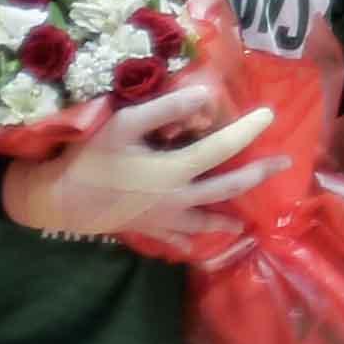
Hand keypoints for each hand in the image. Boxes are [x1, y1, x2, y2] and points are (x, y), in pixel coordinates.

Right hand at [3, 93, 282, 256]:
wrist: (58, 201)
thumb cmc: (90, 158)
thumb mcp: (124, 124)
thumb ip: (166, 109)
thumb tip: (206, 96)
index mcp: (176, 169)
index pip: (223, 148)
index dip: (248, 130)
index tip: (270, 115)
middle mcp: (178, 198)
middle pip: (228, 187)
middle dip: (259, 175)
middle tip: (285, 165)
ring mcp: (164, 218)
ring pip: (205, 220)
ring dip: (226, 220)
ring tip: (242, 223)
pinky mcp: (147, 229)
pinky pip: (175, 238)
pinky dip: (188, 241)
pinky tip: (195, 248)